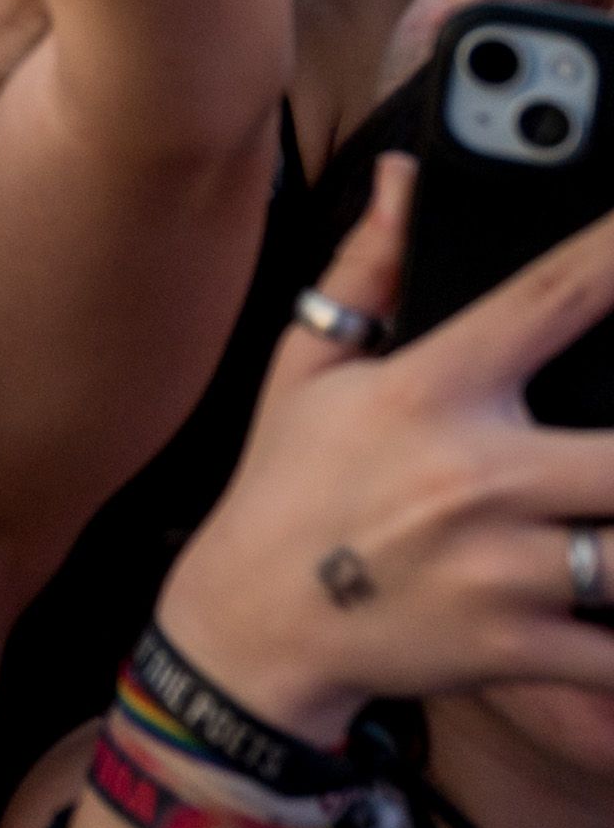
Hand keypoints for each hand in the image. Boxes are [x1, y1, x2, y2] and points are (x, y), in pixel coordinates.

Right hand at [148, 159, 613, 747]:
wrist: (249, 623)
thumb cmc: (288, 485)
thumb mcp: (306, 367)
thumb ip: (369, 269)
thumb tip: (406, 181)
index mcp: (427, 393)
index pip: (544, 302)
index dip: (612, 257)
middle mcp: (472, 476)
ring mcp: (499, 569)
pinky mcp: (514, 646)